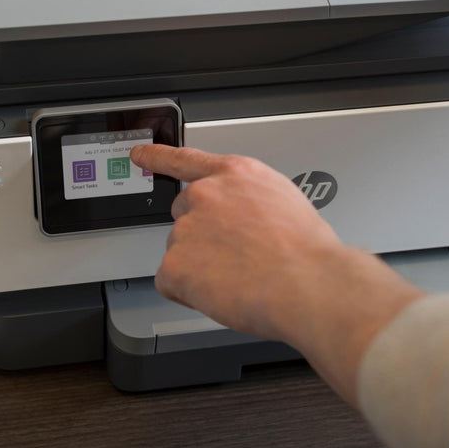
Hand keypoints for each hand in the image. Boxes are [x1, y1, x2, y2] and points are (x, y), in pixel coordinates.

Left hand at [130, 144, 423, 403]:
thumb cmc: (308, 251)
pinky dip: (190, 294)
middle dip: (202, 237)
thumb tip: (245, 218)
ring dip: (201, 268)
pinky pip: (171, 283)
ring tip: (240, 278)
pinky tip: (221, 293)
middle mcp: (206, 194)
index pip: (186, 159)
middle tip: (235, 258)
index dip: (157, 156)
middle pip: (184, 216)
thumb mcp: (285, 201)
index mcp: (235, 174)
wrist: (310, 283)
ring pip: (181, 253)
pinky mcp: (175, 263)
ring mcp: (187, 227)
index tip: (139, 154)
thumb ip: (251, 200)